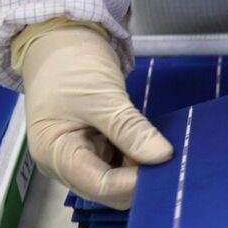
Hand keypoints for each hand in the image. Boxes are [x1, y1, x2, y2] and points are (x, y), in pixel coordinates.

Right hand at [15, 21, 171, 209]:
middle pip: (109, 189)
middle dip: (139, 178)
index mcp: (55, 154)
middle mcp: (65, 164)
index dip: (134, 182)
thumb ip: (130, 129)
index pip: (100, 185)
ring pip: (118, 180)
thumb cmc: (71, 64)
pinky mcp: (95, 147)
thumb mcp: (101, 96)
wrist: (59, 38)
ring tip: (168, 153)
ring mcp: (81, 157)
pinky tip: (155, 146)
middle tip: (172, 160)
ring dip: (142, 168)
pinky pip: (121, 163)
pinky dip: (138, 157)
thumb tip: (163, 156)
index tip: (165, 167)